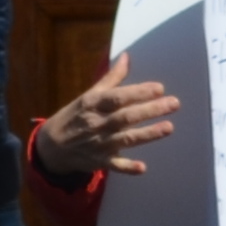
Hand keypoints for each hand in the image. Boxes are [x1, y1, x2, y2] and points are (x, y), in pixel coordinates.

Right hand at [31, 48, 182, 181]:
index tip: (159, 88)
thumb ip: (111, 78)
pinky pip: (115, 166)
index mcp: (94, 104)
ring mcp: (98, 144)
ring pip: (125, 139)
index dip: (138, 92)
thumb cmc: (75, 116)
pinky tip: (143, 168)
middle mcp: (97, 123)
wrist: (51, 146)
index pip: (118, 97)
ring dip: (147, 134)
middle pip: (126, 116)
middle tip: (174, 103)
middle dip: (150, 110)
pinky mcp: (99, 162)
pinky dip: (127, 167)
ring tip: (169, 127)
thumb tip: (127, 57)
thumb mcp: (89, 94)